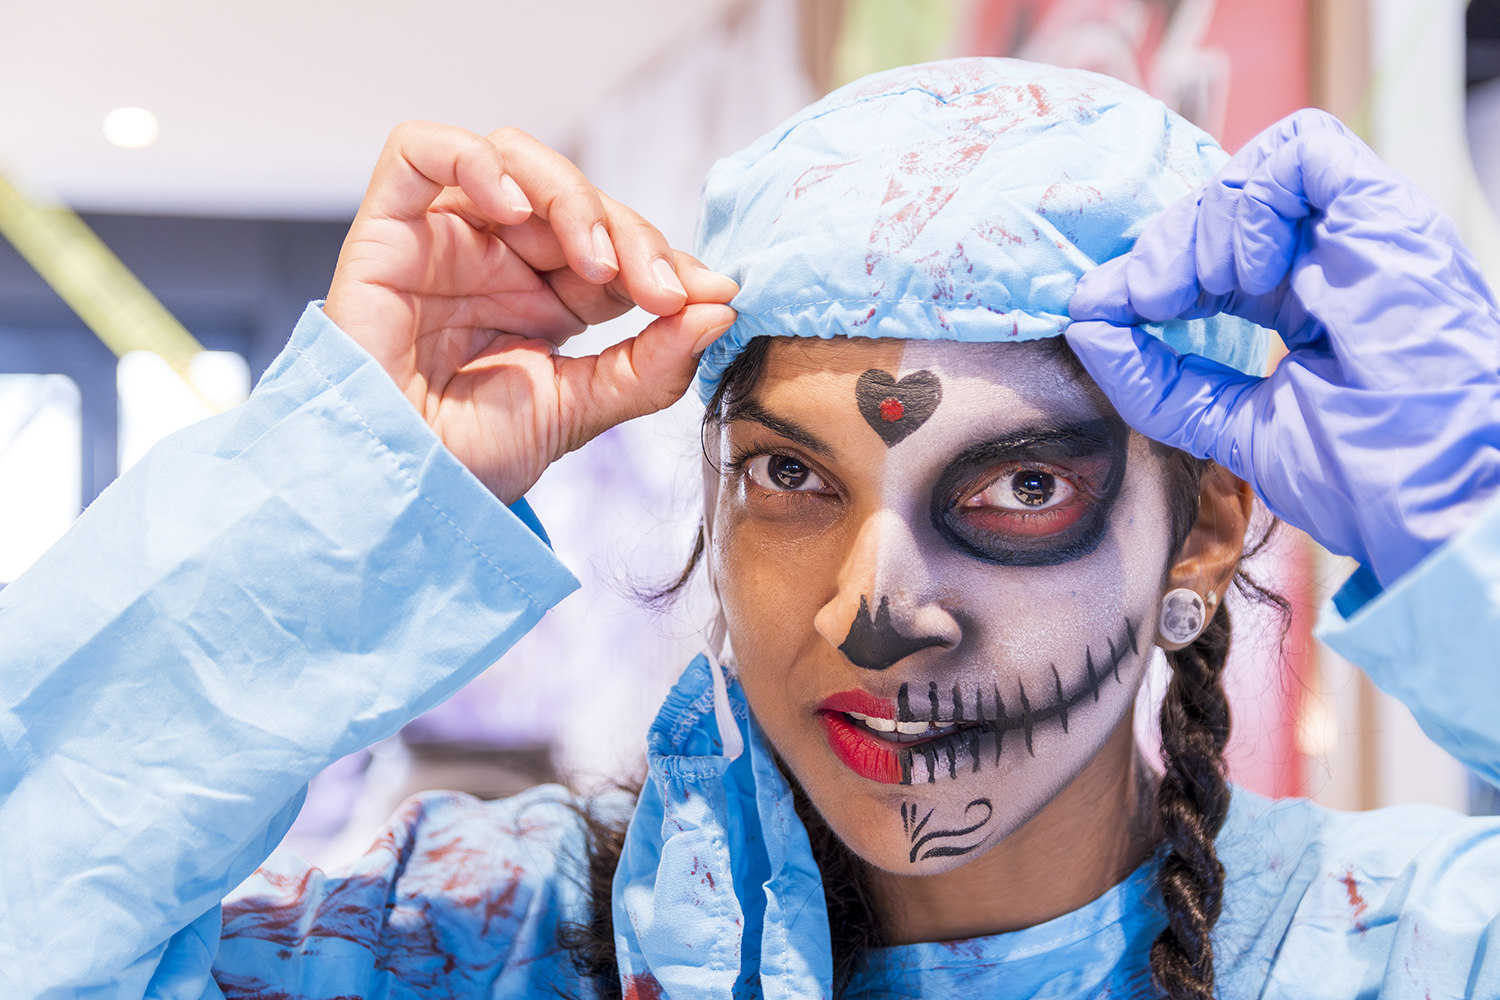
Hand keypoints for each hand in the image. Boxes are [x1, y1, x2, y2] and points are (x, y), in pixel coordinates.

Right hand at [324, 122, 737, 503]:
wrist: (395, 495)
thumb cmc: (471, 459)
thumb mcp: (580, 410)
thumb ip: (650, 363)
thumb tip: (721, 305)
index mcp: (548, 298)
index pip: (617, 246)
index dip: (664, 261)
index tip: (711, 293)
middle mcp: (500, 259)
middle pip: (576, 199)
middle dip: (629, 235)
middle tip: (660, 290)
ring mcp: (445, 238)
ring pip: (515, 161)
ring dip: (571, 199)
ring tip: (596, 263)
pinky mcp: (388, 228)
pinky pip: (420, 151)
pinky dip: (476, 163)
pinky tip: (517, 211)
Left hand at [1066, 109, 1499, 586]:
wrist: (1436, 499)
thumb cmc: (1361, 473)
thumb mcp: (1228, 424)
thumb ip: (1155, 379)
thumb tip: (1085, 321)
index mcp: (1298, 303)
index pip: (1207, 252)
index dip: (1150, 270)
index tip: (1107, 311)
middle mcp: (1328, 259)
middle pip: (1220, 206)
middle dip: (1161, 248)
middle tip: (1144, 302)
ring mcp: (1359, 233)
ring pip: (1254, 172)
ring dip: (1198, 226)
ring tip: (1192, 293)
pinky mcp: (1385, 212)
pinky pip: (1304, 151)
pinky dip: (1253, 201)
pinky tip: (1247, 272)